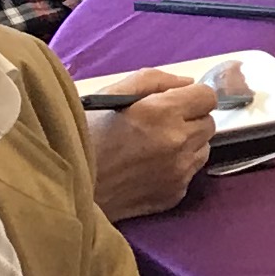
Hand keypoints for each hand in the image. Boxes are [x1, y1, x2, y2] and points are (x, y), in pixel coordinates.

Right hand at [86, 75, 212, 221]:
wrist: (66, 186)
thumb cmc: (84, 135)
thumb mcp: (111, 93)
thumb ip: (155, 80)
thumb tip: (187, 83)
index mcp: (162, 113)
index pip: (207, 97)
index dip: (190, 96)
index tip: (173, 102)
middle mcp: (177, 143)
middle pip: (208, 123)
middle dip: (189, 120)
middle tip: (158, 125)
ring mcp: (178, 172)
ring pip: (203, 149)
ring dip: (186, 145)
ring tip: (153, 147)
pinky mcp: (174, 195)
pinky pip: (189, 173)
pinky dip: (176, 168)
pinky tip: (148, 168)